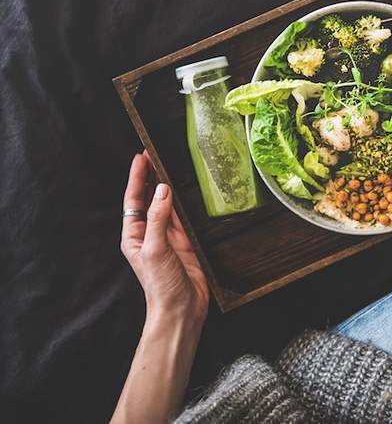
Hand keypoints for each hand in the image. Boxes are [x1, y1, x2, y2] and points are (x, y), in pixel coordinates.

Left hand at [121, 152, 208, 325]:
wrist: (181, 309)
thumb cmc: (161, 285)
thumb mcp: (156, 248)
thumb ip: (159, 218)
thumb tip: (163, 191)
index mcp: (134, 236)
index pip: (134, 200)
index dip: (137, 178)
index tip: (141, 157)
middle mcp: (149, 234)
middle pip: (149, 199)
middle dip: (151, 178)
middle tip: (155, 154)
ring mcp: (168, 238)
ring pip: (167, 206)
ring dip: (167, 188)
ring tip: (170, 166)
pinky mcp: (185, 243)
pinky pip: (184, 218)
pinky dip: (184, 203)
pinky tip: (185, 191)